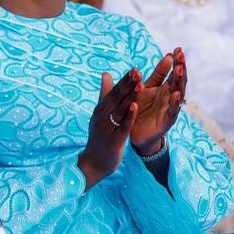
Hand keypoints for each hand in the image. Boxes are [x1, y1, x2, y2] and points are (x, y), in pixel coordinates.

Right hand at [78, 69, 139, 189]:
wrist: (94, 163)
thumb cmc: (100, 137)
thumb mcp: (100, 115)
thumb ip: (105, 95)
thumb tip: (106, 74)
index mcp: (100, 110)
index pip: (113, 92)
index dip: (124, 81)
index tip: (134, 69)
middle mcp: (102, 117)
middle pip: (116, 99)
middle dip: (128, 85)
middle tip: (138, 72)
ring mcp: (107, 129)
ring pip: (120, 110)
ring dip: (130, 96)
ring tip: (139, 84)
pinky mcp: (113, 140)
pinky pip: (122, 126)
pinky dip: (129, 116)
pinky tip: (136, 106)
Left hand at [131, 48, 186, 153]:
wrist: (132, 132)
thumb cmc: (140, 108)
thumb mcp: (146, 88)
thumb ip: (157, 74)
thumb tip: (168, 56)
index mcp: (164, 88)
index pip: (173, 73)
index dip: (176, 61)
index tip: (177, 49)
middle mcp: (170, 97)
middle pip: (178, 81)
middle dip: (180, 68)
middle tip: (181, 55)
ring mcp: (169, 109)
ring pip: (178, 94)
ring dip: (179, 82)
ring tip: (180, 70)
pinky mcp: (166, 122)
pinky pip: (172, 112)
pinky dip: (175, 103)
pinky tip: (176, 95)